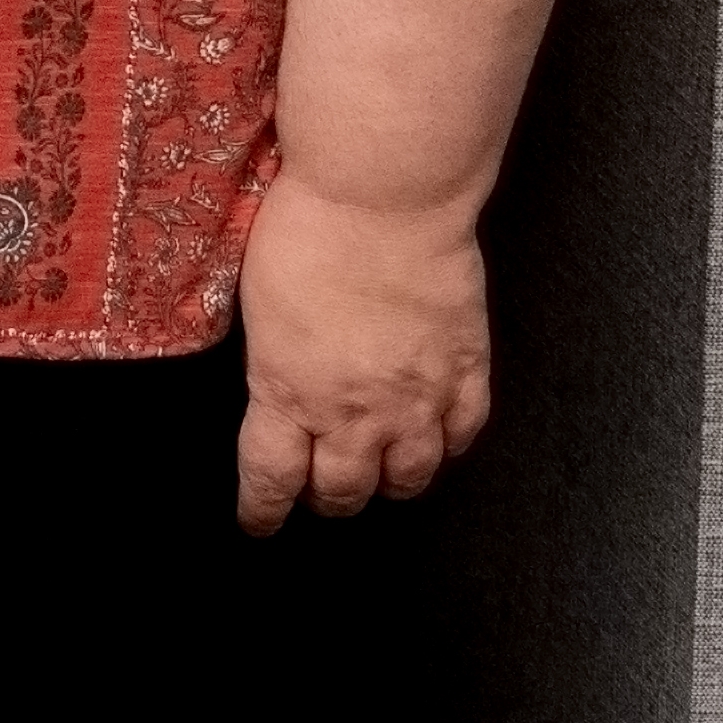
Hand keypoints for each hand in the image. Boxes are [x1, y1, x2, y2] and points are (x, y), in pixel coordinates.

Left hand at [235, 179, 495, 530]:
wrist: (382, 198)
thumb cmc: (304, 232)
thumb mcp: (256, 304)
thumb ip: (270, 363)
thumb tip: (274, 386)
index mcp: (287, 392)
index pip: (270, 478)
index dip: (263, 510)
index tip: (258, 524)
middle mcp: (355, 412)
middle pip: (343, 489)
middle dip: (327, 498)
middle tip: (319, 492)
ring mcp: (418, 398)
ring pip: (409, 477)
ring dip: (389, 483)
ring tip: (379, 474)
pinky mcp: (466, 372)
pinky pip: (463, 435)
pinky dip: (448, 447)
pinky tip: (436, 442)